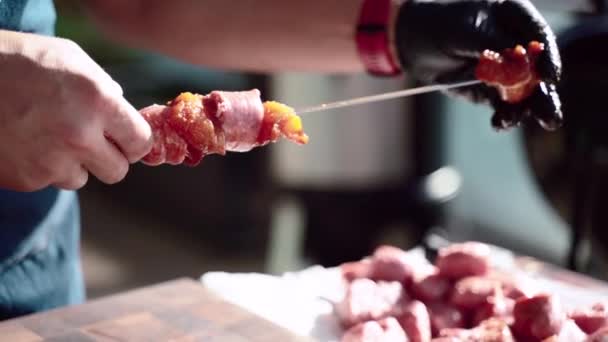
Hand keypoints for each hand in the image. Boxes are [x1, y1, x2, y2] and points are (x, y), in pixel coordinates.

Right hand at [0, 30, 151, 190]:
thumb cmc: (16, 60)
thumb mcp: (71, 59)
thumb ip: (105, 88)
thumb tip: (123, 112)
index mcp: (98, 101)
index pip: (141, 142)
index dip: (136, 142)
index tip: (128, 140)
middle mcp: (80, 137)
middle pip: (118, 171)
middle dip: (110, 158)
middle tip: (93, 143)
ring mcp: (52, 162)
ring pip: (81, 177)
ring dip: (72, 163)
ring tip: (47, 135)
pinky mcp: (27, 180)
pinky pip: (48, 180)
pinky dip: (41, 166)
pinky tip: (25, 141)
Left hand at [393, 0, 561, 130]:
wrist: (417, 45)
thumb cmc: (440, 26)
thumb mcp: (463, 32)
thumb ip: (490, 48)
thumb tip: (516, 68)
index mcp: (514, 17)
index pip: (538, 36)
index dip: (547, 57)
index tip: (549, 77)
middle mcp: (517, 45)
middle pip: (539, 70)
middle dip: (543, 94)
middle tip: (549, 117)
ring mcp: (508, 70)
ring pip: (525, 93)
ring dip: (524, 111)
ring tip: (512, 121)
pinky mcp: (494, 91)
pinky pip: (506, 107)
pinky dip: (505, 117)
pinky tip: (500, 123)